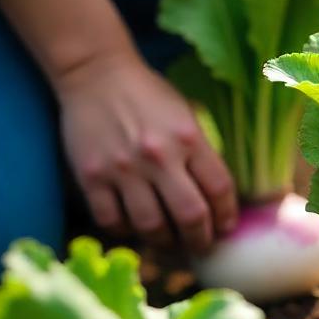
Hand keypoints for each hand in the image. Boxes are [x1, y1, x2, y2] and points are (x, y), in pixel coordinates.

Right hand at [56, 53, 236, 253]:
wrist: (95, 73)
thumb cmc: (148, 95)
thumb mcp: (186, 115)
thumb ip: (201, 152)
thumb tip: (219, 197)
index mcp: (189, 137)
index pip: (220, 189)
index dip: (227, 216)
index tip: (226, 227)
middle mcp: (158, 155)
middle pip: (191, 216)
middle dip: (201, 239)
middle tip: (202, 246)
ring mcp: (123, 168)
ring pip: (151, 226)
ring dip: (164, 242)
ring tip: (169, 241)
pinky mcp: (91, 176)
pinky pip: (112, 221)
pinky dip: (125, 231)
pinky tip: (134, 227)